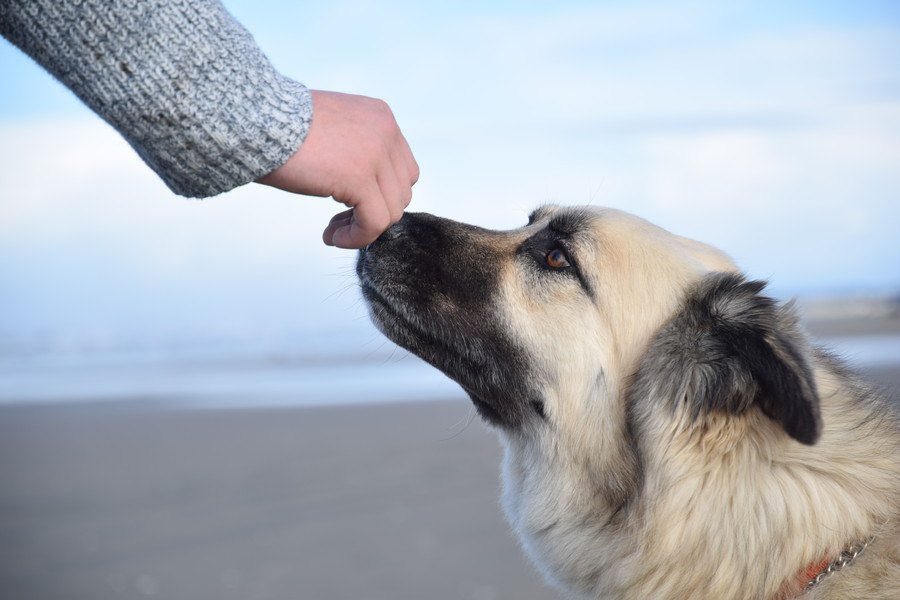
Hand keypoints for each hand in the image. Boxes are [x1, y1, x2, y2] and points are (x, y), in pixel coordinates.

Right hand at [256, 90, 418, 247]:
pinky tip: (332, 238)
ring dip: (362, 229)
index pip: (402, 170)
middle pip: (400, 191)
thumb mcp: (334, 131)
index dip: (379, 195)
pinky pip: (374, 223)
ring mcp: (376, 154)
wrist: (253, 120)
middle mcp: (385, 131)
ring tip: (333, 232)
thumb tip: (367, 190)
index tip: (348, 205)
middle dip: (372, 213)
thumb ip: (358, 152)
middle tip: (338, 223)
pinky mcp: (360, 178)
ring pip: (391, 211)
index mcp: (381, 117)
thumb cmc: (278, 128)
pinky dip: (357, 238)